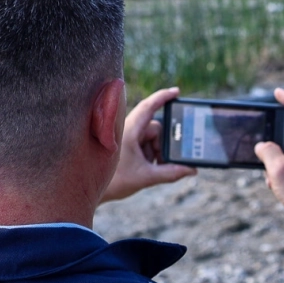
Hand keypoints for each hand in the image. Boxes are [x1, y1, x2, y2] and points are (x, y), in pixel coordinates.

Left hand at [101, 86, 194, 201]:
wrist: (91, 190)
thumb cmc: (114, 181)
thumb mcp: (146, 177)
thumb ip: (171, 173)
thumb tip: (192, 170)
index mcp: (130, 130)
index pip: (149, 106)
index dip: (163, 97)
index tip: (177, 92)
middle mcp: (129, 129)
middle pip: (156, 129)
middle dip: (162, 146)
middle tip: (161, 163)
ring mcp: (127, 136)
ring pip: (152, 138)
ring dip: (156, 152)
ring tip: (149, 169)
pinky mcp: (126, 143)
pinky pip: (145, 143)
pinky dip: (150, 154)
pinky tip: (145, 167)